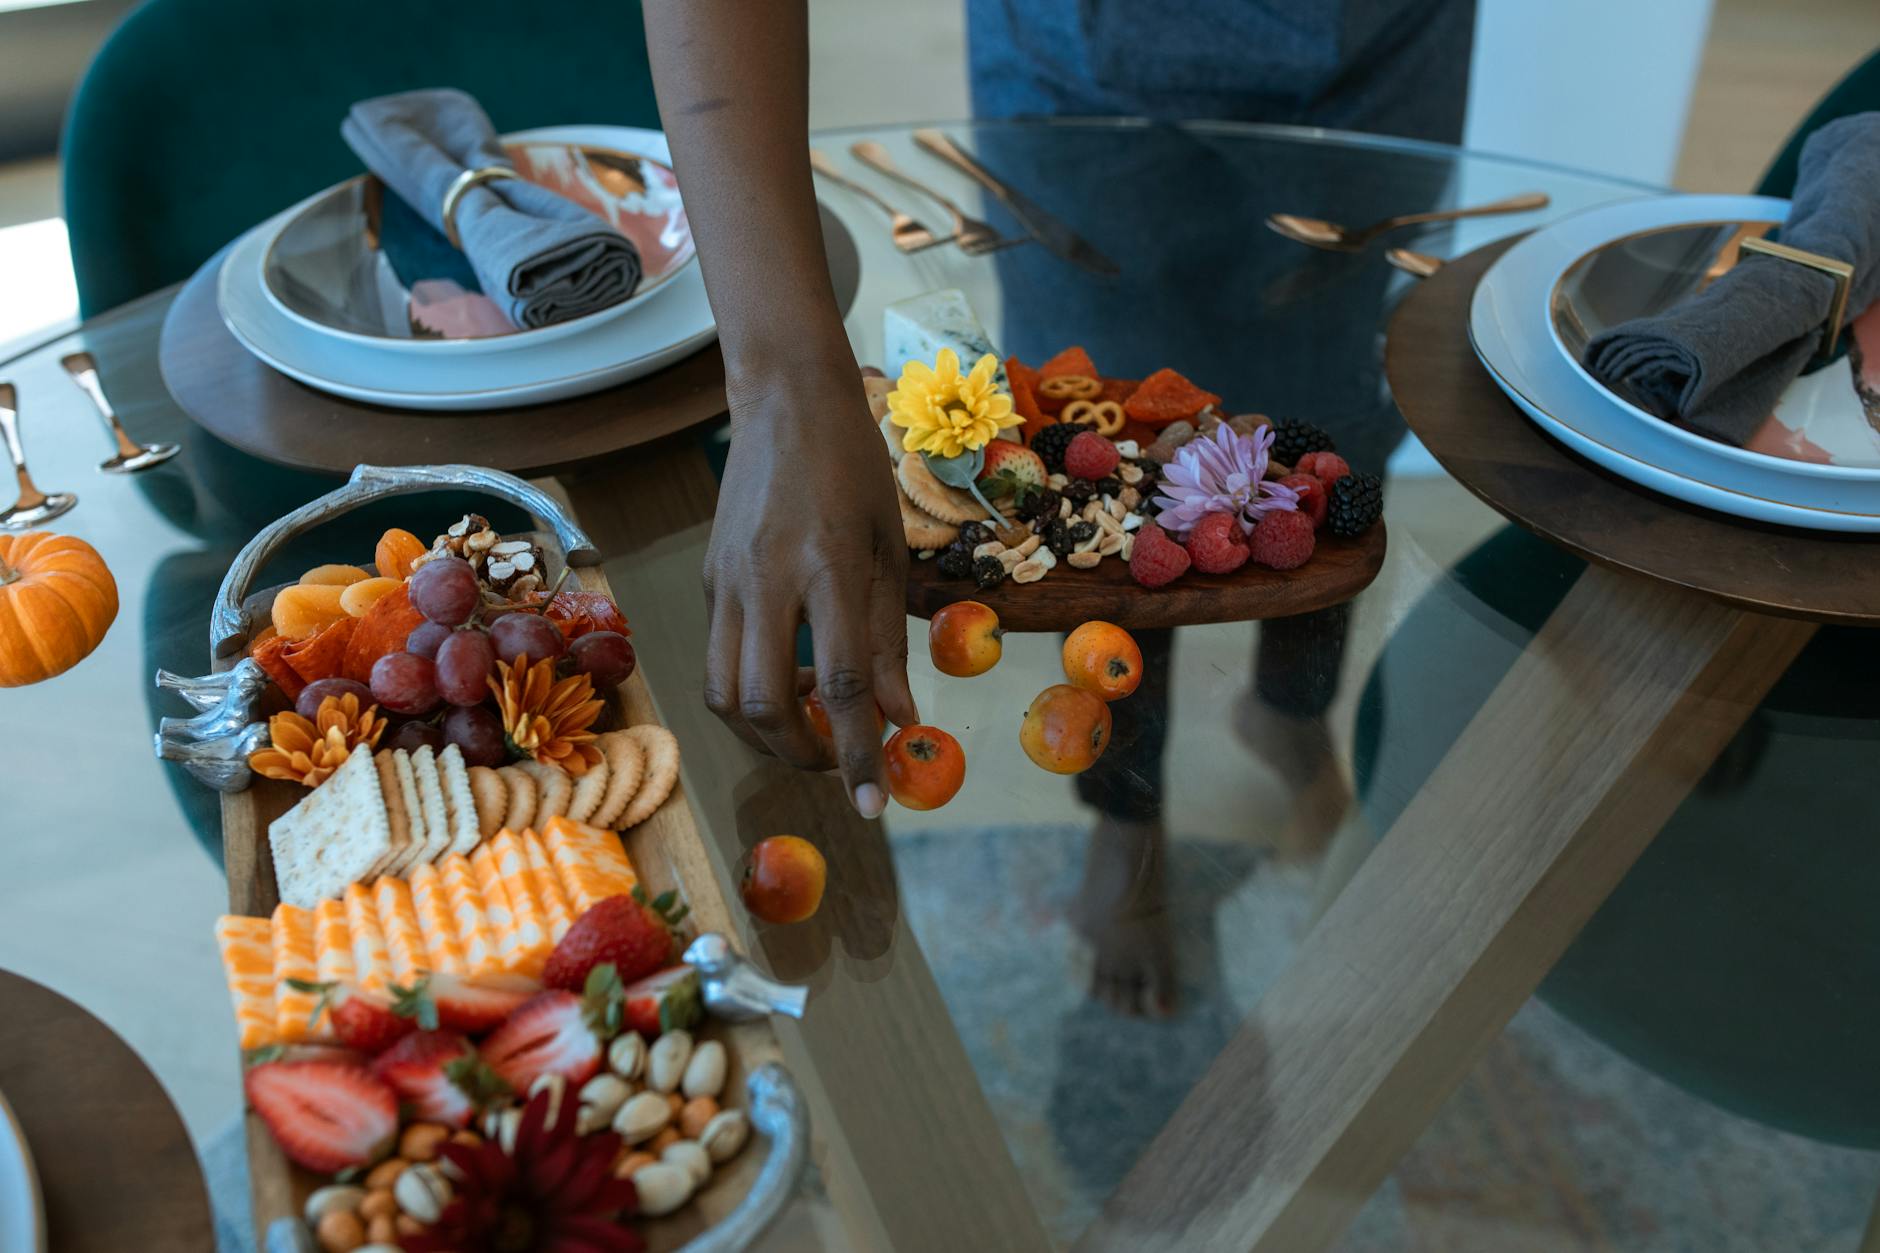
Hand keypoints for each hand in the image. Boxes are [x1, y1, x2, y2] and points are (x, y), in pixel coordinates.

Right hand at [703, 364, 917, 816]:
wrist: (784, 399)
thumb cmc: (854, 468)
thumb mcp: (889, 550)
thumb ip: (889, 640)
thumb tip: (898, 719)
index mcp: (828, 567)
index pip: (839, 685)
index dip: (857, 752)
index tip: (874, 804)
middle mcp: (767, 579)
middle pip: (762, 703)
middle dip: (801, 755)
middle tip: (840, 762)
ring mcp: (727, 581)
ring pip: (723, 692)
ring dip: (764, 733)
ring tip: (810, 728)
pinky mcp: (708, 580)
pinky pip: (719, 657)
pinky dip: (749, 692)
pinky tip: (788, 681)